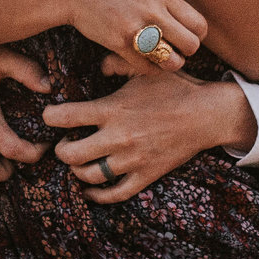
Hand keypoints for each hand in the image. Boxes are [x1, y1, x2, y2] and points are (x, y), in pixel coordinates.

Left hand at [40, 66, 256, 203]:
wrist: (208, 115)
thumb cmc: (176, 88)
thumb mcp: (144, 70)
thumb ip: (116, 64)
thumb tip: (99, 66)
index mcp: (113, 109)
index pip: (65, 116)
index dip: (50, 117)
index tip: (50, 116)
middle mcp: (118, 137)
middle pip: (70, 154)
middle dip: (60, 149)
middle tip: (63, 143)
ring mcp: (131, 160)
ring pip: (89, 176)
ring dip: (77, 170)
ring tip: (78, 162)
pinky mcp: (145, 176)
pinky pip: (114, 194)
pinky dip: (97, 195)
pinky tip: (90, 189)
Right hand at [53, 0, 205, 72]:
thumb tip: (188, 19)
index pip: (199, 24)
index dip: (196, 35)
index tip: (185, 36)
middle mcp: (153, 10)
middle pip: (191, 45)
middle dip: (186, 52)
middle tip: (175, 50)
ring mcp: (136, 28)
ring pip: (171, 61)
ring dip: (169, 64)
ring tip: (160, 58)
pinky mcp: (119, 43)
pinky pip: (146, 68)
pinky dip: (148, 69)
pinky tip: (142, 61)